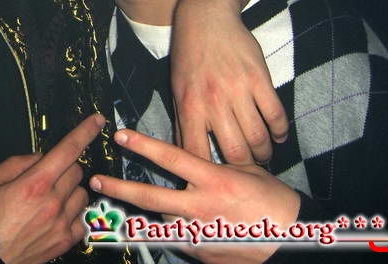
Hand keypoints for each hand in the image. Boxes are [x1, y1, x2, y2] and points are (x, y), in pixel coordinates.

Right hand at [0, 114, 104, 263]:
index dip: (85, 132)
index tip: (97, 121)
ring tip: (50, 198)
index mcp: (34, 183)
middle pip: (77, 170)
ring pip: (83, 192)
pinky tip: (57, 216)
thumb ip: (16, 163)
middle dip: (64, 167)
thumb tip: (38, 157)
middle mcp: (53, 202)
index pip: (68, 150)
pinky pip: (82, 218)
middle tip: (46, 176)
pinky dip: (73, 213)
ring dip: (71, 190)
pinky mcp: (65, 241)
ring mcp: (61, 223)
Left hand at [90, 129, 299, 263]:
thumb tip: (186, 157)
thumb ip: (212, 165)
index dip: (143, 145)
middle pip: (150, 197)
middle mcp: (201, 206)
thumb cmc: (271, 200)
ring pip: (159, 222)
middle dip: (118, 188)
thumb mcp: (244, 171)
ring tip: (125, 207)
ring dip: (145, 214)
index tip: (121, 135)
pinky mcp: (201, 254)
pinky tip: (166, 226)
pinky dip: (167, 231)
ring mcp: (199, 233)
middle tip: (95, 181)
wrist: (292, 240)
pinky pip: (176, 239)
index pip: (171, 158)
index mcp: (213, 179)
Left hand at [171, 0, 287, 163]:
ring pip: (258, 138)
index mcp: (190, 107)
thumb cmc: (188, 57)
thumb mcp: (177, 90)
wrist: (206, 19)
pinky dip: (280, 132)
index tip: (217, 178)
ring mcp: (238, 91)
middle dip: (244, 168)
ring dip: (264, 153)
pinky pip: (276, 115)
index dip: (209, 172)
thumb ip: (183, 122)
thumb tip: (185, 154)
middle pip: (235, 153)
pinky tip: (278, 136)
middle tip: (248, 171)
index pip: (199, 154)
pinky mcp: (260, 79)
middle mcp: (214, 102)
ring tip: (263, 156)